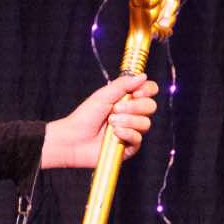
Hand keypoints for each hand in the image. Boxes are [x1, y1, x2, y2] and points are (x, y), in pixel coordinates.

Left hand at [41, 73, 158, 168]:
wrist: (73, 139)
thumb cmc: (84, 117)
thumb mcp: (103, 95)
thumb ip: (123, 85)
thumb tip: (143, 76)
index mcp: (127, 100)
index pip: (149, 91)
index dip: (147, 90)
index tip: (136, 93)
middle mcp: (132, 114)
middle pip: (151, 106)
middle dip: (134, 107)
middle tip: (115, 109)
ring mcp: (131, 130)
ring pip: (145, 123)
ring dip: (127, 121)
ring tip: (110, 123)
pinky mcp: (129, 147)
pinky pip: (138, 139)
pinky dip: (127, 134)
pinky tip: (115, 134)